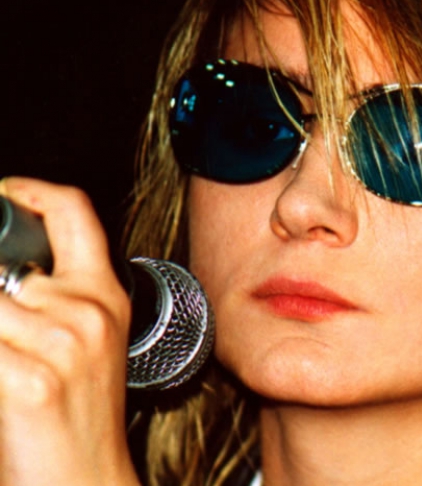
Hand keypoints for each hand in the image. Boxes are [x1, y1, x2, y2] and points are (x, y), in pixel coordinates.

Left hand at [0, 178, 139, 484]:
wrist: (82, 477)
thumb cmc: (77, 416)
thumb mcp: (82, 344)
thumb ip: (51, 298)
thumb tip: (8, 274)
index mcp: (106, 296)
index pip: (74, 213)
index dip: (32, 190)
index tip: (6, 193)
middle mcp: (89, 311)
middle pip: (4, 262)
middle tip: (6, 326)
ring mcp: (61, 343)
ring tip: (7, 357)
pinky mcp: (28, 380)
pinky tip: (2, 376)